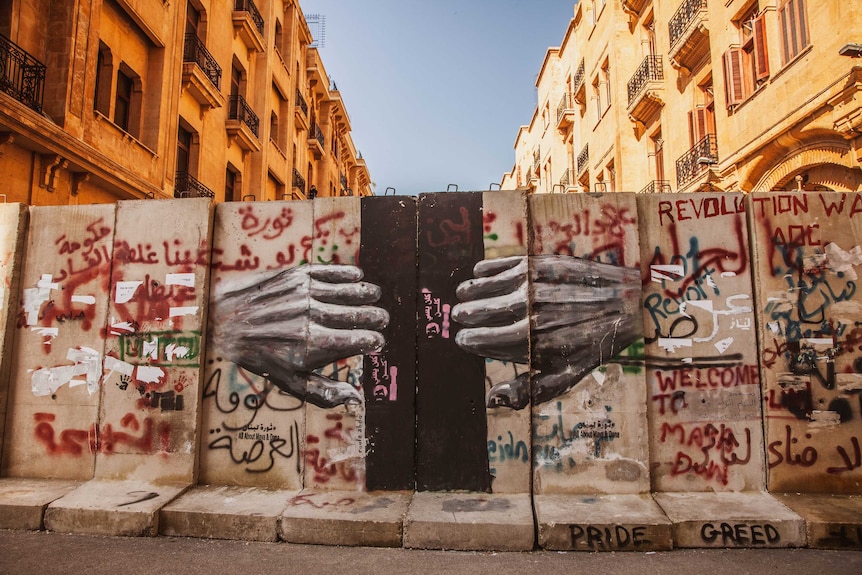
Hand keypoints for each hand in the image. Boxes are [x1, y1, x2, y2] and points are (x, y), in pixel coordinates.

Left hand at [210, 265, 388, 407]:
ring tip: (375, 296)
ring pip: (350, 290)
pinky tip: (357, 276)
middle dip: (377, 317)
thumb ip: (324, 392)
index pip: (361, 340)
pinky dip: (347, 273)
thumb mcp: (289, 382)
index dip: (375, 341)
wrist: (223, 321)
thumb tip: (355, 399)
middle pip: (360, 313)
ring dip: (367, 293)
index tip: (378, 342)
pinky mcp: (297, 274)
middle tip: (382, 319)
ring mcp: (306, 293)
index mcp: (317, 345)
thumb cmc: (259, 356)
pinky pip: (330, 271)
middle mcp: (315, 316)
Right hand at [452, 255, 641, 409]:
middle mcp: (530, 313)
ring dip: (471, 290)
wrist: (628, 306)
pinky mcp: (543, 264)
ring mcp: (536, 286)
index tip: (462, 339)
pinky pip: (506, 264)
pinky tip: (478, 272)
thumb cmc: (591, 346)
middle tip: (457, 315)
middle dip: (467, 315)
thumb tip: (491, 400)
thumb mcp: (564, 377)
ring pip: (490, 286)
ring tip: (462, 295)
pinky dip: (488, 268)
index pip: (485, 341)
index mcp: (532, 343)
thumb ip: (526, 391)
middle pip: (483, 312)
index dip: (469, 340)